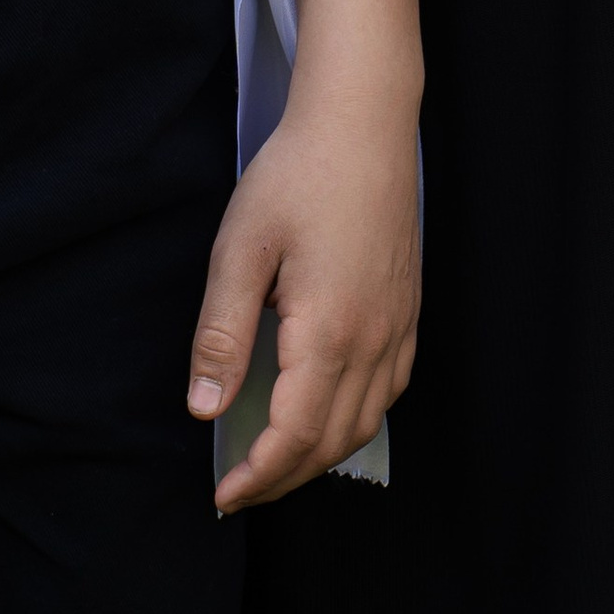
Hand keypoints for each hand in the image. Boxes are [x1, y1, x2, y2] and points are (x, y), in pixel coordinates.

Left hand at [188, 77, 420, 512]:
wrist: (362, 120)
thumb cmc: (297, 174)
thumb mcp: (240, 248)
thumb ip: (221, 334)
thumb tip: (205, 410)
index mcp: (330, 330)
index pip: (295, 435)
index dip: (258, 476)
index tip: (223, 494)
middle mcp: (374, 339)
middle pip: (334, 441)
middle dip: (285, 477)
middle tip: (241, 488)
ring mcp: (399, 325)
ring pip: (367, 421)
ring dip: (321, 455)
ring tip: (276, 460)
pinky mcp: (408, 308)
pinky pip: (390, 389)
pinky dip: (356, 420)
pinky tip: (328, 410)